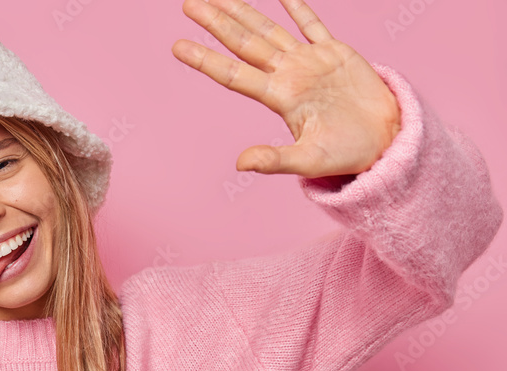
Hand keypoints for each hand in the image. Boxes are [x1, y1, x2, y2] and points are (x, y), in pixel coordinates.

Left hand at [172, 0, 401, 177]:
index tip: (177, 46)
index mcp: (280, 97)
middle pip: (245, 43)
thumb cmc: (347, 155)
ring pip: (269, 29)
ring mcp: (309, 62)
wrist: (385, 142)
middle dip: (217, 23)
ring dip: (243, 11)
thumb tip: (240, 164)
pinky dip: (296, 5)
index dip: (206, 59)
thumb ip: (275, 160)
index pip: (234, 74)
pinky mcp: (334, 52)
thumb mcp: (310, 161)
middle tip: (189, 4)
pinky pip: (311, 23)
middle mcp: (288, 75)